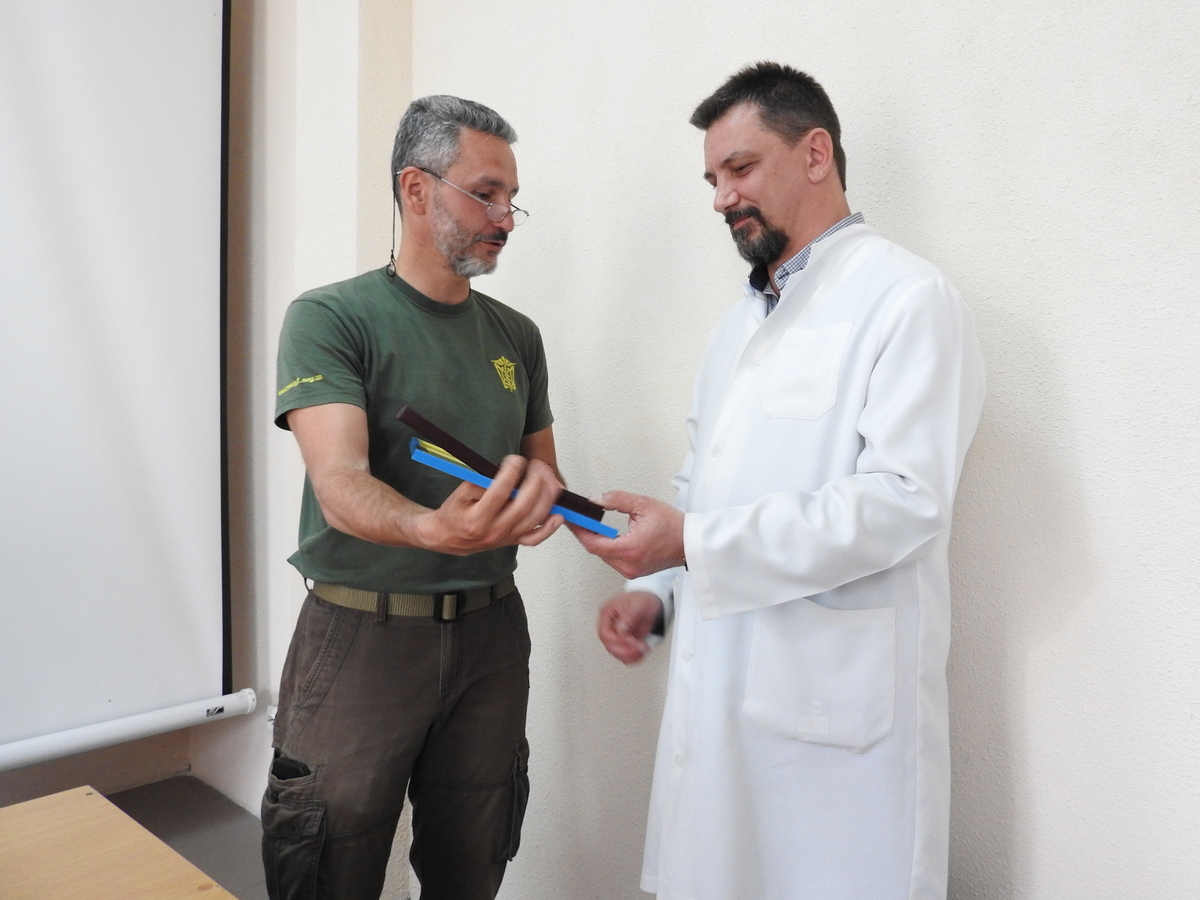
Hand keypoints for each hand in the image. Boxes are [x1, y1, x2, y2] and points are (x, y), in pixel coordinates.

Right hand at [419, 454, 563, 553]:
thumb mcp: (462, 492)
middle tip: (535, 465)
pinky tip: (558, 513)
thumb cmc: (455, 512)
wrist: (448, 537)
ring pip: (534, 519)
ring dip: (546, 496)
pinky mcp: (513, 541)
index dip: (511, 472)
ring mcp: (506, 539)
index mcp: (477, 519)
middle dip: (534, 481)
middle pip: (523, 506)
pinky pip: (536, 538)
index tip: (515, 459)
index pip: (500, 492)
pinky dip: (550, 527)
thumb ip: (484, 482)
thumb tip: (511, 472)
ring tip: (547, 478)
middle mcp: (494, 532)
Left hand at [572, 490, 684, 578]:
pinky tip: (605, 535)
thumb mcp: (643, 504)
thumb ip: (616, 500)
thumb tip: (596, 499)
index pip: (593, 543)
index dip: (579, 530)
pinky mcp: (634, 571)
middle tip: (578, 518)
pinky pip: (613, 559)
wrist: (689, 542)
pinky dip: (607, 546)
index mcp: (630, 549)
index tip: (572, 519)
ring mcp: (631, 570)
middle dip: (585, 533)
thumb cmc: (673, 525)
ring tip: (590, 524)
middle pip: (596, 550)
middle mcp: (628, 564)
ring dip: (596, 540)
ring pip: (603, 555)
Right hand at [597, 591, 662, 663]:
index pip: (604, 632)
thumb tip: (621, 630)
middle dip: (623, 649)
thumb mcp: (638, 604)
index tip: (629, 639)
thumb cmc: (643, 599)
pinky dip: (632, 658)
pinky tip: (640, 653)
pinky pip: (625, 656)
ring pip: (616, 653)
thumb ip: (629, 617)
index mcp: (607, 613)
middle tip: (637, 647)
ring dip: (629, 655)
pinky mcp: (625, 643)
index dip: (615, 639)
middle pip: (609, 645)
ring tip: (641, 650)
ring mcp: (617, 636)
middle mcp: (610, 626)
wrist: (653, 603)